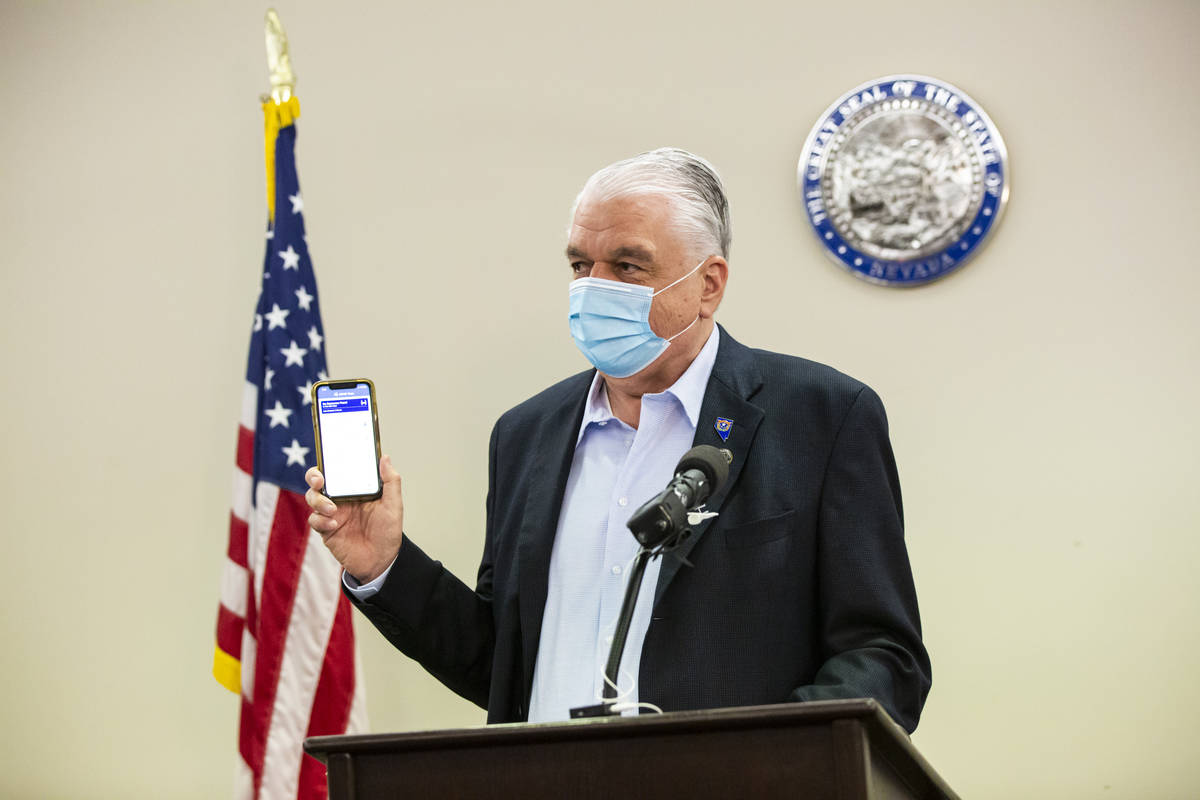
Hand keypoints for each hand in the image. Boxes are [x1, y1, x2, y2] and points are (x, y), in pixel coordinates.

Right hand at [305, 455, 403, 583]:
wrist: (381, 561)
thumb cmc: (388, 531)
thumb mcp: (393, 505)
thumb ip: (390, 481)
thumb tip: (384, 457)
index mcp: (355, 488)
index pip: (338, 470)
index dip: (329, 462)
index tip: (328, 460)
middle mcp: (341, 498)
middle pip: (318, 481)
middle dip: (313, 477)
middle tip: (320, 481)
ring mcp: (332, 513)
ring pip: (313, 498)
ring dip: (319, 501)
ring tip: (332, 510)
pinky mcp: (326, 529)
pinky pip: (314, 520)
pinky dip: (320, 520)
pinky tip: (333, 525)